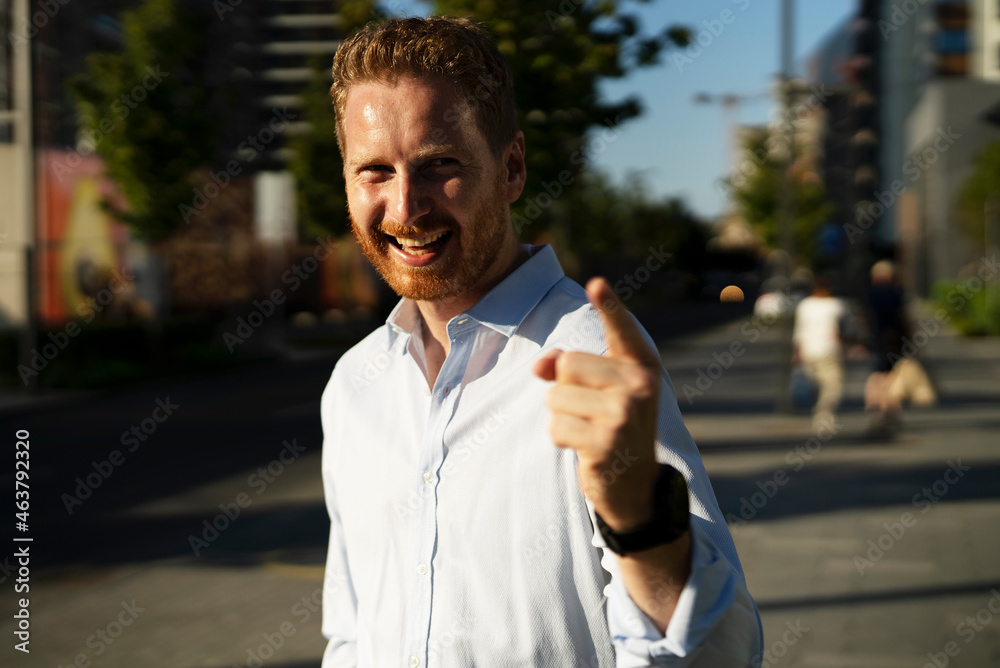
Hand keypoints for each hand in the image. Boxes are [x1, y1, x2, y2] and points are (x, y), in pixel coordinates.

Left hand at [533, 277, 661, 530]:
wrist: (636, 484)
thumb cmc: (613, 424)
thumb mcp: (600, 390)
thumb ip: (569, 367)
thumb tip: (539, 367)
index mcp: (642, 365)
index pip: (621, 329)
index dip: (609, 305)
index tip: (596, 283)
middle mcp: (638, 385)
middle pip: (567, 364)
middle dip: (567, 387)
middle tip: (594, 411)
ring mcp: (624, 414)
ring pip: (556, 396)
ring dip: (563, 416)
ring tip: (591, 430)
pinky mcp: (605, 442)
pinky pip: (556, 426)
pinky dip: (562, 439)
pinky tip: (587, 449)